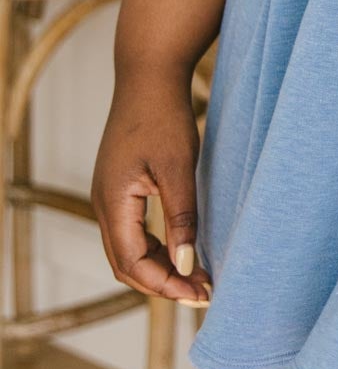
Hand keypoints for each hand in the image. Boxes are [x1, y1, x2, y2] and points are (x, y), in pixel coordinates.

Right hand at [91, 65, 213, 306]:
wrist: (148, 75)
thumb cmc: (163, 116)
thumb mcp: (178, 168)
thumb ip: (181, 218)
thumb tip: (187, 266)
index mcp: (113, 202)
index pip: (133, 264)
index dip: (166, 284)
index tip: (201, 292)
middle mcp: (104, 204)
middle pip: (126, 264)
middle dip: (162, 283)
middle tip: (202, 292)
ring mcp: (109, 196)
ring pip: (127, 250)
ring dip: (159, 268)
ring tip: (197, 276)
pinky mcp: (119, 188)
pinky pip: (131, 232)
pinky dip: (155, 248)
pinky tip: (182, 249)